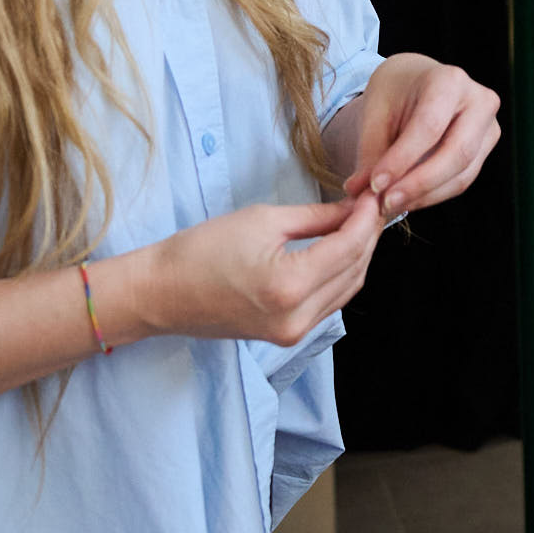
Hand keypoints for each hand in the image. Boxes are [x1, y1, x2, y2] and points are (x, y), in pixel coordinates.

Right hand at [115, 195, 381, 348]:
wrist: (160, 293)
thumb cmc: (200, 252)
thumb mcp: (262, 221)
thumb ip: (316, 218)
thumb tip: (353, 209)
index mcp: (290, 286)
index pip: (349, 248)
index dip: (366, 219)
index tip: (373, 196)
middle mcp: (297, 317)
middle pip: (354, 271)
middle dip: (367, 237)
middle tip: (372, 207)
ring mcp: (293, 332)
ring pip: (346, 290)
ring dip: (358, 257)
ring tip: (360, 225)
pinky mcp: (287, 336)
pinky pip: (329, 304)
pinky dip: (340, 276)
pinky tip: (341, 251)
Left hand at [341, 53, 501, 217]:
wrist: (416, 83)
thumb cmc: (396, 92)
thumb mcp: (376, 112)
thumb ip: (371, 152)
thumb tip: (361, 194)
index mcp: (450, 80)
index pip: (429, 126)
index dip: (402, 160)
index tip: (375, 185)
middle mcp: (479, 101)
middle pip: (457, 153)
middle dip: (418, 184)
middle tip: (385, 203)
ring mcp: (489, 127)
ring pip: (462, 174)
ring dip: (424, 196)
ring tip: (390, 204)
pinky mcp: (486, 149)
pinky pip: (462, 181)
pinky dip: (432, 195)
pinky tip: (407, 199)